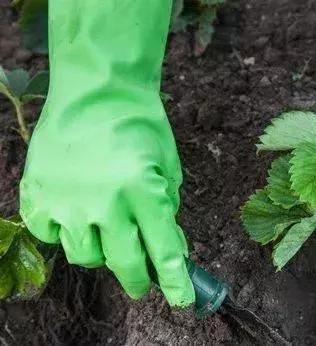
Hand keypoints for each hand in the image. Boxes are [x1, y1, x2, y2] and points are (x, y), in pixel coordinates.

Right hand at [18, 0, 193, 306]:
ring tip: (109, 237)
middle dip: (139, 280)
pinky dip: (65, 235)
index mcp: (144, 192)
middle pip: (125, 264)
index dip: (175, 282)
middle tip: (142, 283)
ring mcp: (68, 201)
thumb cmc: (140, 124)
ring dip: (102, 255)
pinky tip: (77, 218)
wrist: (97, 90)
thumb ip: (167, 210)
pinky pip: (50, 236)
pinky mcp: (39, 195)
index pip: (164, 251)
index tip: (183, 301)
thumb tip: (170, 247)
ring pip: (86, 257)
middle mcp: (106, 203)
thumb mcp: (168, 167)